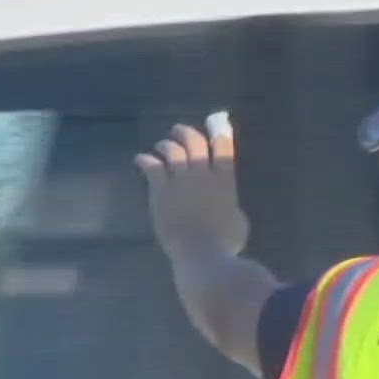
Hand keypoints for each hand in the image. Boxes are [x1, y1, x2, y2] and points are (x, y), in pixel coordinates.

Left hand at [134, 112, 249, 259]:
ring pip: (172, 150)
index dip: (219, 132)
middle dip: (186, 133)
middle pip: (194, 141)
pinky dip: (145, 160)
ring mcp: (181, 180)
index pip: (223, 147)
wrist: (201, 254)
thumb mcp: (238, 221)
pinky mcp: (161, 190)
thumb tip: (225, 203)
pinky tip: (140, 160)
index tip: (216, 124)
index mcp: (225, 181)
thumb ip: (230, 205)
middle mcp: (203, 173)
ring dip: (165, 145)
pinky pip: (151, 166)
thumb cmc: (224, 244)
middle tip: (179, 131)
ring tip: (161, 146)